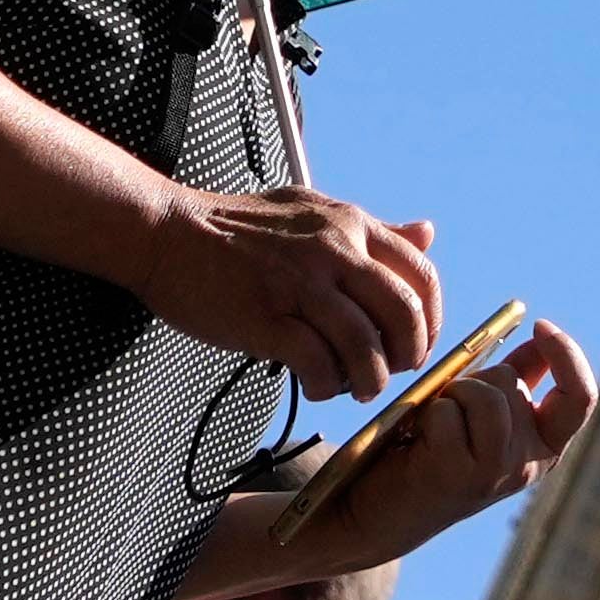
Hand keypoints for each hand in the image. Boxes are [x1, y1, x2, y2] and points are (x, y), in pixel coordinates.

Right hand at [134, 182, 444, 393]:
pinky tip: (313, 386)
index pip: (422, 275)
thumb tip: (428, 233)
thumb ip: (372, 229)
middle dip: (408, 356)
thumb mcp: (314, 210)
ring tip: (352, 389)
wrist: (167, 232)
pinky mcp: (266, 317)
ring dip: (368, 381)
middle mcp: (334, 250)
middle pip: (404, 316)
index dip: (431, 321)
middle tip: (390, 374)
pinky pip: (318, 363)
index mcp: (350, 224)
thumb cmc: (238, 228)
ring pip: (366, 347)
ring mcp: (300, 284)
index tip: (416, 345)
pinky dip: (324, 386)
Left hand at [293, 318, 597, 564]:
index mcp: (543, 448)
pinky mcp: (457, 475)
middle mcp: (528, 466)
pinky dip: (427, 415)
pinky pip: (448, 412)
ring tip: (432, 423)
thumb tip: (539, 340)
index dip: (566, 354)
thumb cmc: (429, 454)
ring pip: (486, 396)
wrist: (377, 513)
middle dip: (476, 378)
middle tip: (446, 411)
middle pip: (514, 385)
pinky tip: (416, 442)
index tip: (540, 325)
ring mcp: (495, 474)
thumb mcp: (480, 414)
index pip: (581, 397)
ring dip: (453, 395)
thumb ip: (515, 382)